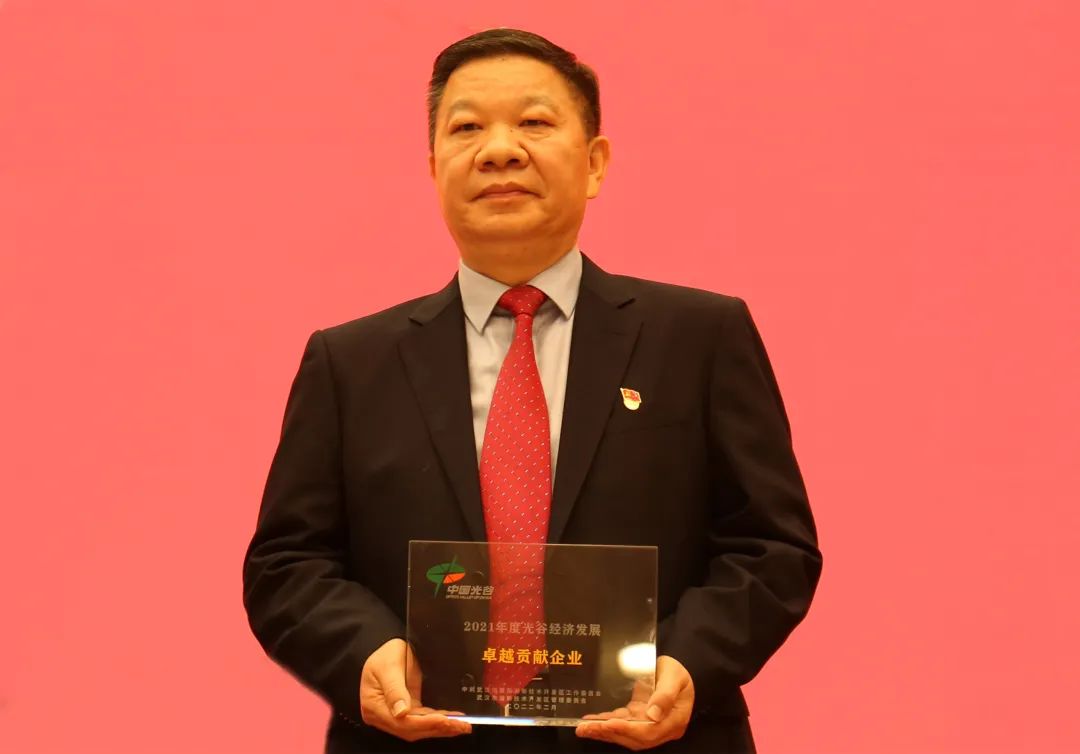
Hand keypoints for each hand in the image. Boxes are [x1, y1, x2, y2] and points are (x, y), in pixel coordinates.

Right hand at [359, 638, 471, 741]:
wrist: (388, 648)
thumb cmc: (385, 655)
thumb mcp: (388, 666)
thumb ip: (394, 689)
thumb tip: (401, 712)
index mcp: (373, 706)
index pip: (402, 722)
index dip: (425, 723)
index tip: (444, 720)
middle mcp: (382, 716)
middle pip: (411, 729)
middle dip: (437, 728)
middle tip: (460, 725)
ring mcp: (394, 715)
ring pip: (419, 728)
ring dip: (440, 728)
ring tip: (461, 725)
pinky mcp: (406, 711)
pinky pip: (422, 720)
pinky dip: (437, 722)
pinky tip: (452, 721)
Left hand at [576, 655, 693, 750]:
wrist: (676, 670)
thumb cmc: (677, 672)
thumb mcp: (674, 677)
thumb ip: (665, 695)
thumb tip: (653, 715)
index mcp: (674, 721)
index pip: (649, 731)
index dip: (628, 729)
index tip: (609, 723)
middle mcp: (662, 728)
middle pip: (634, 737)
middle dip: (609, 733)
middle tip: (587, 728)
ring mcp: (649, 725)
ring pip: (625, 734)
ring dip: (604, 732)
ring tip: (583, 728)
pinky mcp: (639, 719)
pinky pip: (622, 724)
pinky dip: (606, 725)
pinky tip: (591, 722)